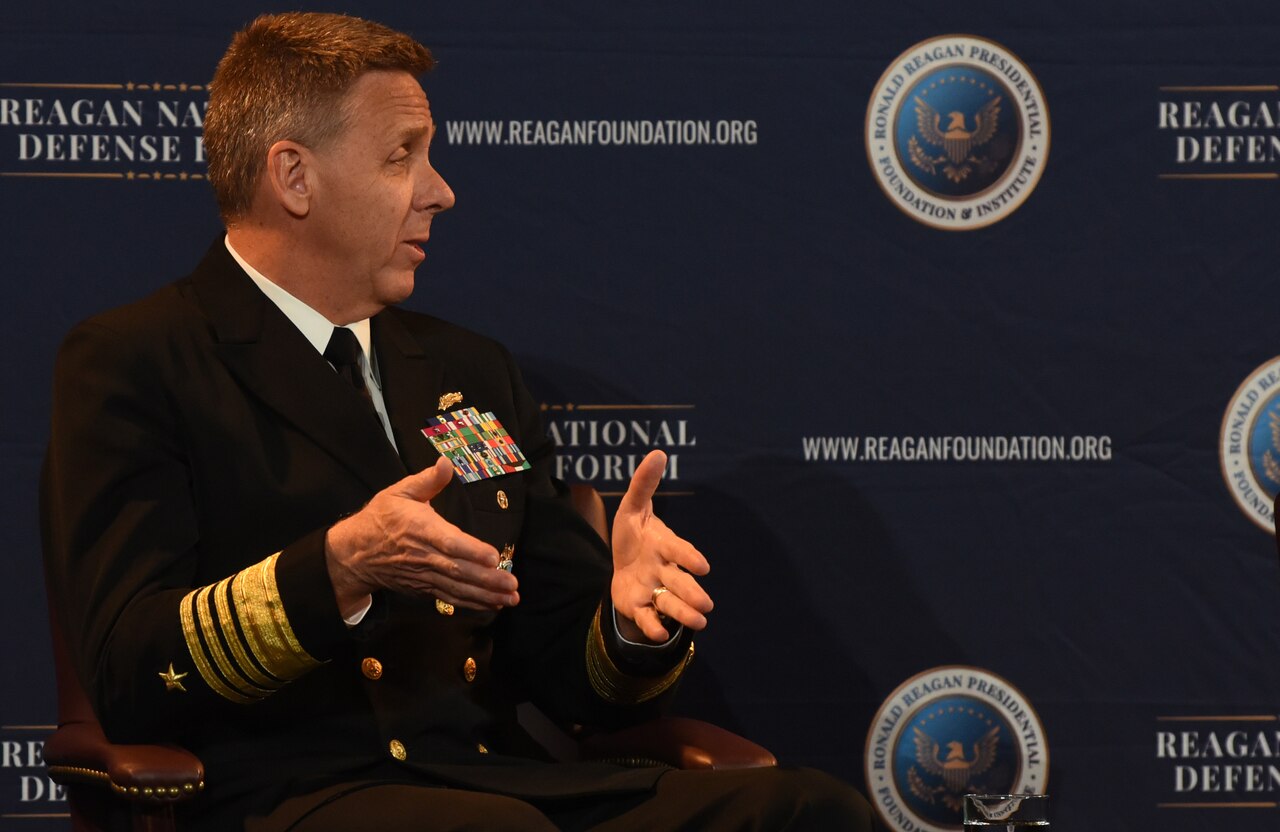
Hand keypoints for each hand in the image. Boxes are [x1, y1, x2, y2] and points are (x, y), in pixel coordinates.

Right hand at [325, 456, 518, 616]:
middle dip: (487, 580)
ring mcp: (425, 576)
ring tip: (511, 599)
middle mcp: (425, 556)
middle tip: (512, 585)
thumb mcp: (399, 492)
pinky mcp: (425, 589)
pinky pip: (451, 598)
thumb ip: (427, 480)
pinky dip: (472, 604)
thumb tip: (446, 462)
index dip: (471, 551)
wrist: (355, 554)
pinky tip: (493, 605)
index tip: (493, 557)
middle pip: (458, 571)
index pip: (448, 542)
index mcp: (420, 529)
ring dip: (485, 596)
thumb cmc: (381, 518)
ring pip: (457, 588)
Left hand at [610, 450, 712, 642]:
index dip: (689, 557)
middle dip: (692, 593)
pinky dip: (652, 627)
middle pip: (678, 582)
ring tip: (700, 622)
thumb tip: (658, 453)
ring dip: (683, 613)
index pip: (678, 550)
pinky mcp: (640, 607)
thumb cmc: (634, 535)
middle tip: (707, 605)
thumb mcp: (632, 508)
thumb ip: (644, 484)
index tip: (702, 566)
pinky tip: (659, 635)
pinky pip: (647, 618)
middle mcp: (663, 570)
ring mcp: (653, 590)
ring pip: (670, 603)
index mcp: (663, 545)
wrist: (624, 565)